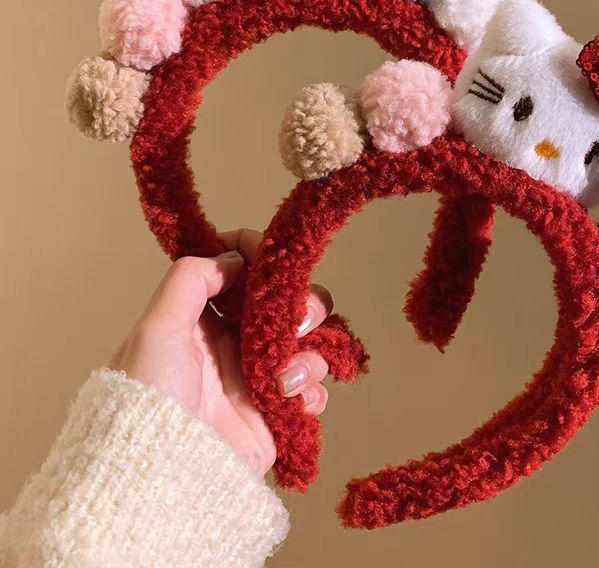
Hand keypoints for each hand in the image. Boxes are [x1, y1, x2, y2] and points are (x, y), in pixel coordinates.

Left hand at [109, 229, 331, 473]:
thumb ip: (190, 280)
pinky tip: (292, 399)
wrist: (160, 478)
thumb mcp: (154, 328)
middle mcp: (234, 343)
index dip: (262, 257)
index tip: (276, 259)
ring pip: (308, 343)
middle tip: (296, 320)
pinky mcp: (276, 413)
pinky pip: (313, 389)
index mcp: (203, 318)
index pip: (241, 271)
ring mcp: (257, 378)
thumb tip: (234, 257)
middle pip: (288, 303)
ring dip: (309, 353)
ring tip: (284, 378)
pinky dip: (313, 390)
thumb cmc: (148, 399)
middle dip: (302, 305)